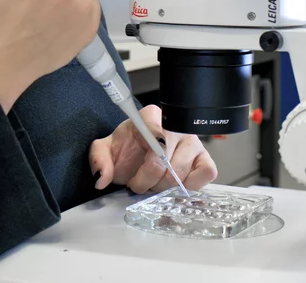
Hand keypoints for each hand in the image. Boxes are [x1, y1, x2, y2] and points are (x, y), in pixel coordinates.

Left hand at [89, 105, 216, 193]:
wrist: (138, 151)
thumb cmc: (127, 148)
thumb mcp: (106, 150)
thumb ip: (99, 160)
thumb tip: (102, 178)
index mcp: (151, 118)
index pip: (156, 143)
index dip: (144, 170)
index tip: (132, 180)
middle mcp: (176, 126)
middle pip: (168, 164)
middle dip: (150, 183)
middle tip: (141, 185)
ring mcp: (193, 141)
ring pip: (183, 172)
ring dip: (166, 188)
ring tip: (155, 184)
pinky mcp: (204, 157)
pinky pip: (207, 172)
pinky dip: (191, 185)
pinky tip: (176, 185)